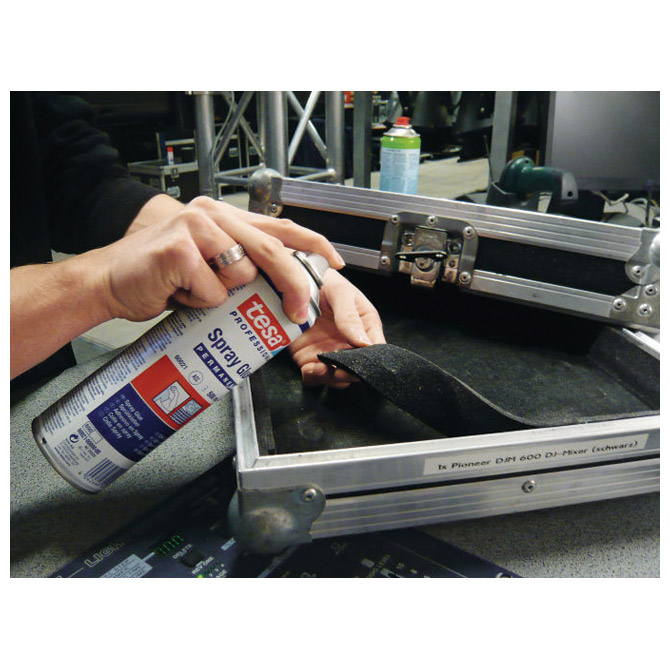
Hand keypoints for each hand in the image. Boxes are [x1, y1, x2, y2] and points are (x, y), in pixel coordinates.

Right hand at [93, 196, 344, 323]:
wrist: (110, 282)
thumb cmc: (163, 277)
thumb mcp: (209, 266)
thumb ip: (243, 266)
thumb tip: (287, 287)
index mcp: (225, 217)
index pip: (281, 227)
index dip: (314, 245)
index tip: (337, 264)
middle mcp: (213, 214)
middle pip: (271, 250)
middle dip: (295, 285)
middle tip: (301, 311)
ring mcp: (194, 228)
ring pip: (241, 274)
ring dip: (223, 297)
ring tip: (196, 292)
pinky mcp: (178, 249)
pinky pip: (213, 291)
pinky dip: (199, 304)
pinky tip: (178, 294)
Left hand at [289, 269, 384, 387]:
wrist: (293, 281)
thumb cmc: (323, 281)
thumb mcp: (340, 292)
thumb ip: (350, 316)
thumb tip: (364, 342)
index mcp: (364, 327)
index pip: (375, 351)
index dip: (369, 362)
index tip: (358, 363)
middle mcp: (348, 342)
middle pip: (355, 369)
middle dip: (347, 373)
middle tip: (338, 369)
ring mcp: (329, 351)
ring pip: (335, 376)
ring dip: (329, 376)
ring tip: (321, 367)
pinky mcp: (309, 356)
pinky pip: (313, 375)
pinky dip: (312, 376)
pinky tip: (310, 368)